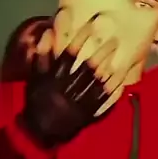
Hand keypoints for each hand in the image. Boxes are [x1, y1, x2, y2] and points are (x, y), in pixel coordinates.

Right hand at [21, 17, 126, 147]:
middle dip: (101, 53)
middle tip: (114, 40)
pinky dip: (113, 91)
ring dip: (110, 70)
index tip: (91, 26)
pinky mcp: (88, 115)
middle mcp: (68, 90)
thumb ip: (41, 56)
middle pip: (87, 69)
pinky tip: (123, 81)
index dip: (80, 40)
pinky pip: (104, 102)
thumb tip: (47, 32)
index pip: (68, 56)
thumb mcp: (34, 78)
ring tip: (122, 57)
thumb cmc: (36, 101)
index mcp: (54, 80)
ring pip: (98, 84)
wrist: (39, 132)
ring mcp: (80, 103)